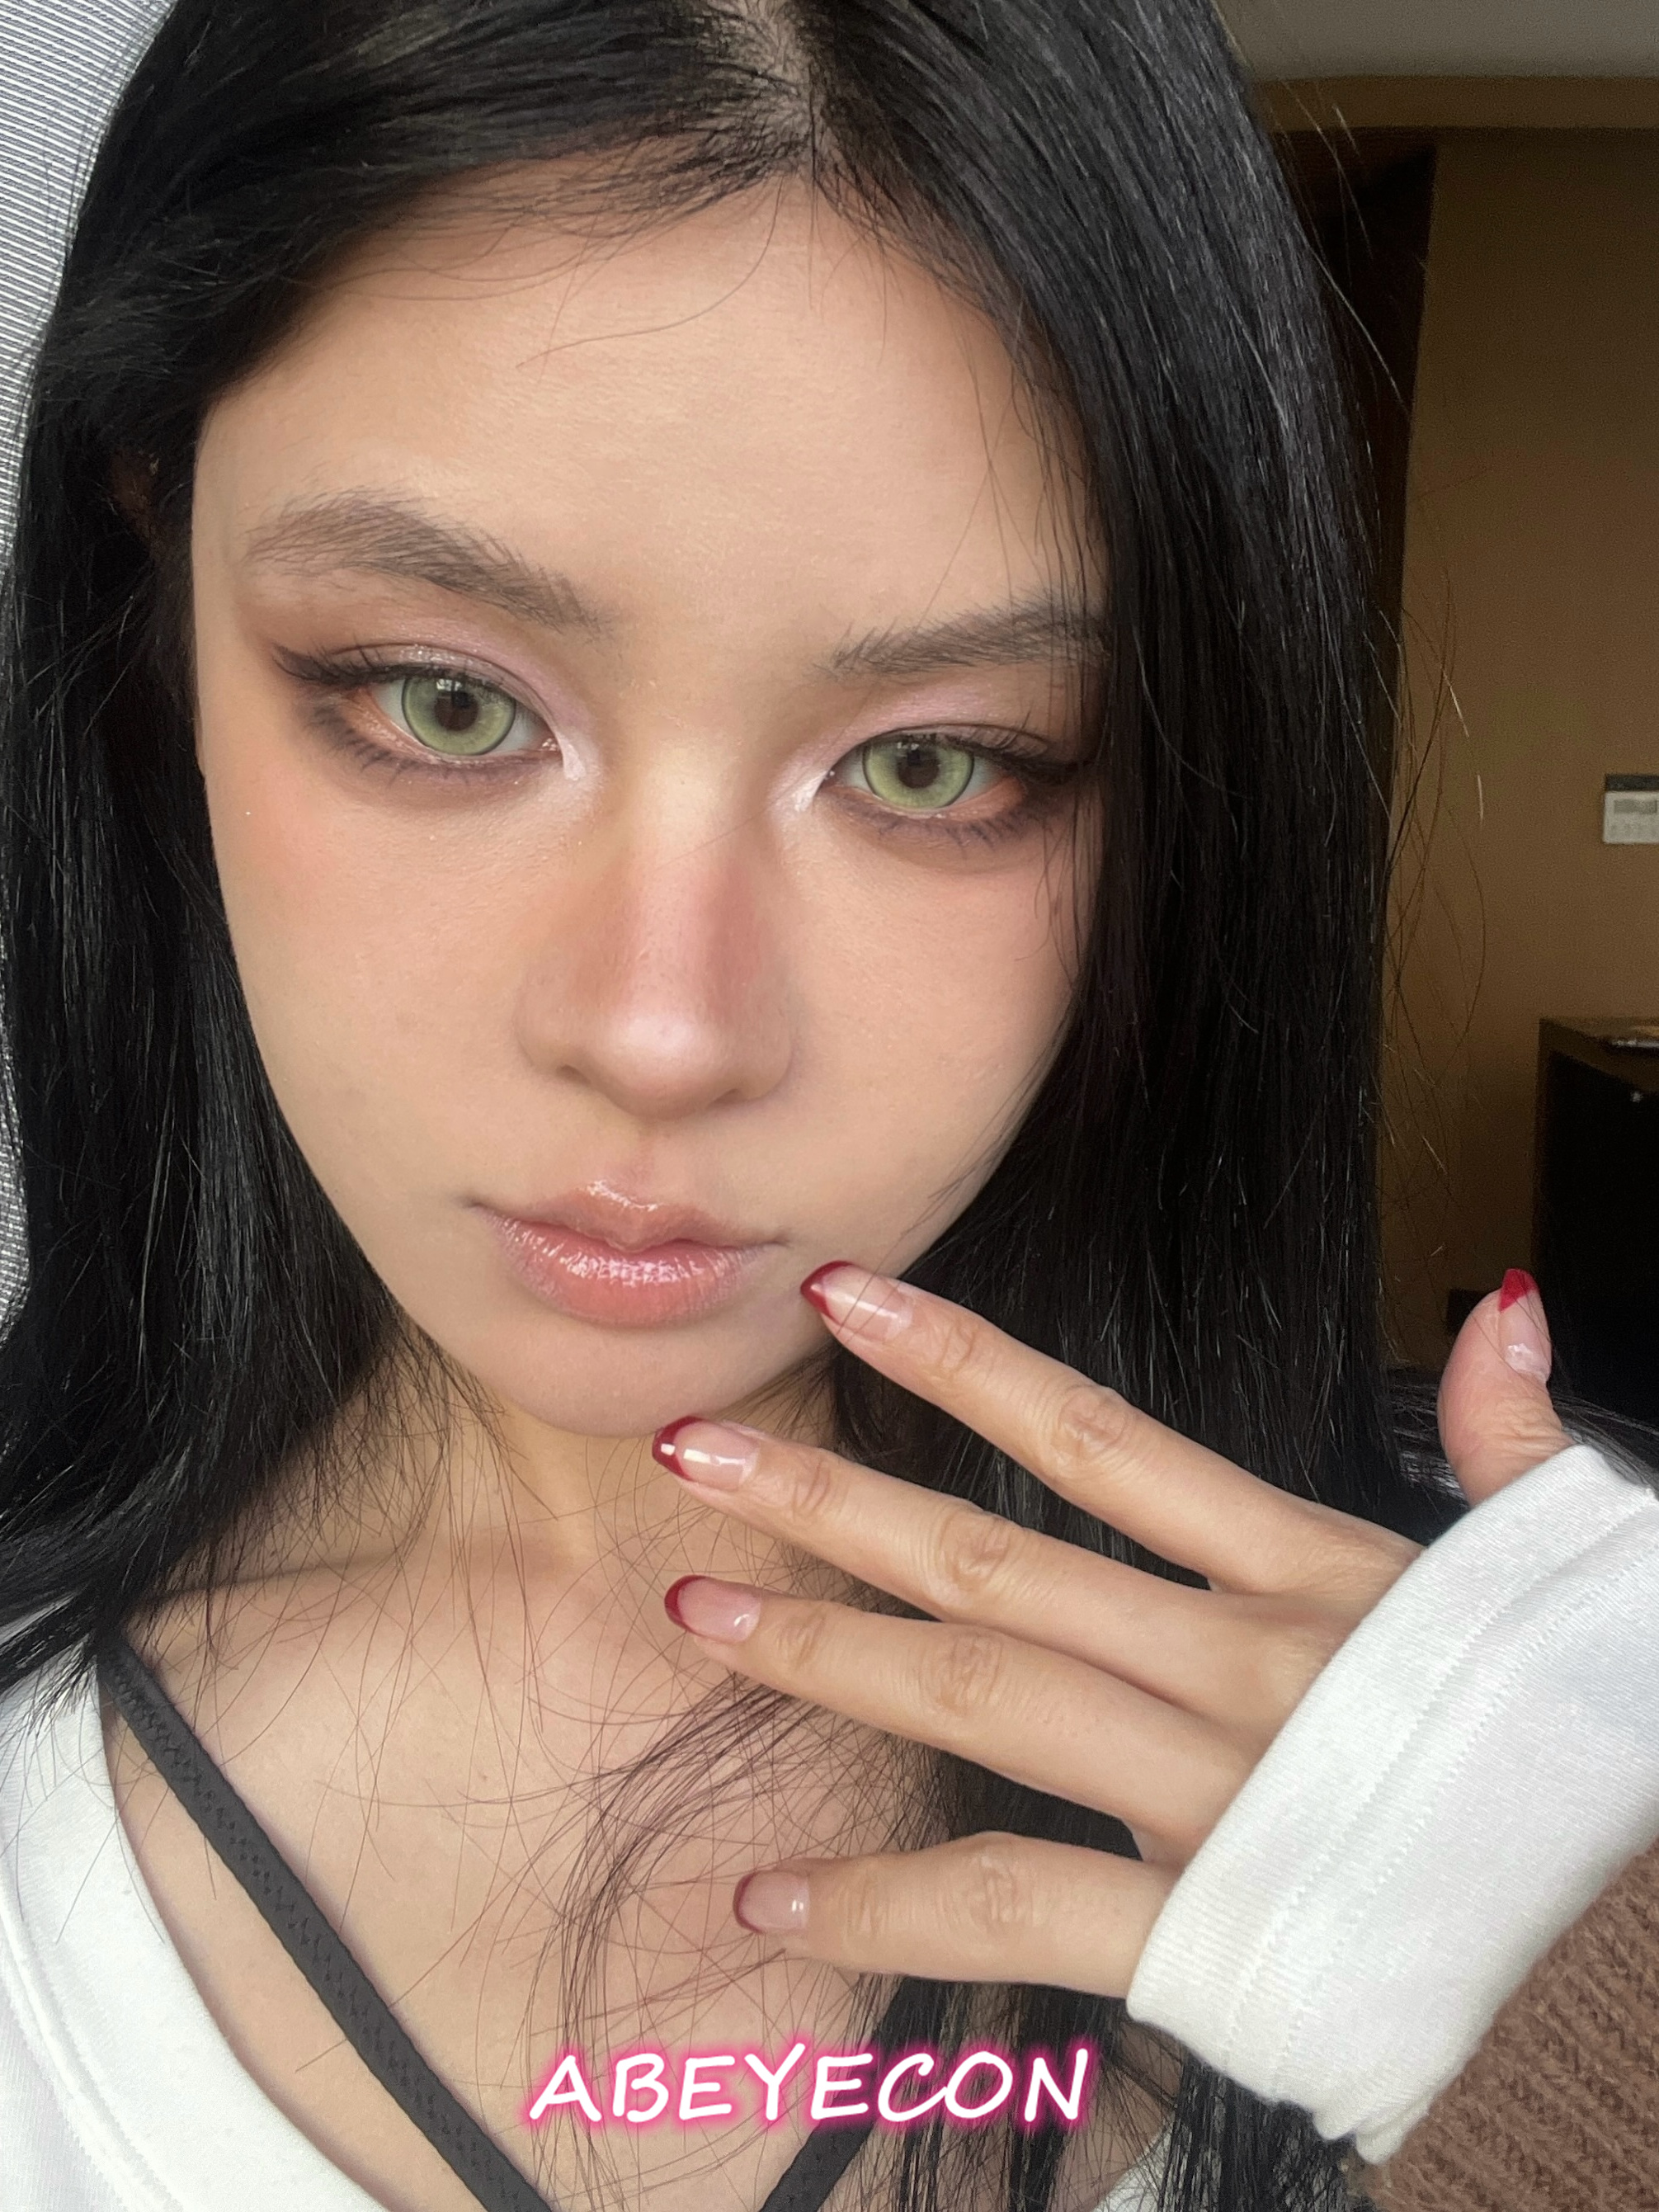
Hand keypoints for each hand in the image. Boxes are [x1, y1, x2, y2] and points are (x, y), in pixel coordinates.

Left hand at [652, 1265, 1570, 1996]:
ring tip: (696, 1612)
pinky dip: (883, 1906)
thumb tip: (1505, 1297)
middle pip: (997, 1560)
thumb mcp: (1544, 1578)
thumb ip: (1505, 1436)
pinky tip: (773, 1901)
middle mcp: (1241, 1664)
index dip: (963, 1360)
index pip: (1101, 1439)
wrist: (1642, 1954)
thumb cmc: (1571, 1754)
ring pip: (980, 1697)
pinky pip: (1011, 1907)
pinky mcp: (1207, 1928)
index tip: (845, 1296)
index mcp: (1309, 1576)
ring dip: (826, 1653)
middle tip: (692, 1449)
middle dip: (833, 1497)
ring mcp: (1214, 1791)